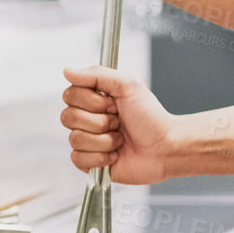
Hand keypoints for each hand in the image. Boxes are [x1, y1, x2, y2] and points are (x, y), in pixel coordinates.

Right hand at [60, 65, 173, 183]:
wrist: (165, 147)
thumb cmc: (152, 118)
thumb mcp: (129, 86)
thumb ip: (98, 75)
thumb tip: (68, 71)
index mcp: (95, 99)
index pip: (70, 95)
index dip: (92, 101)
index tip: (114, 103)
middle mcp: (88, 118)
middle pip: (68, 117)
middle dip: (100, 121)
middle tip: (119, 122)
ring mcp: (88, 140)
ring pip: (75, 138)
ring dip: (104, 139)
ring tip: (121, 139)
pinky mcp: (89, 161)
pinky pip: (78, 158)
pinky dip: (101, 156)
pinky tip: (116, 153)